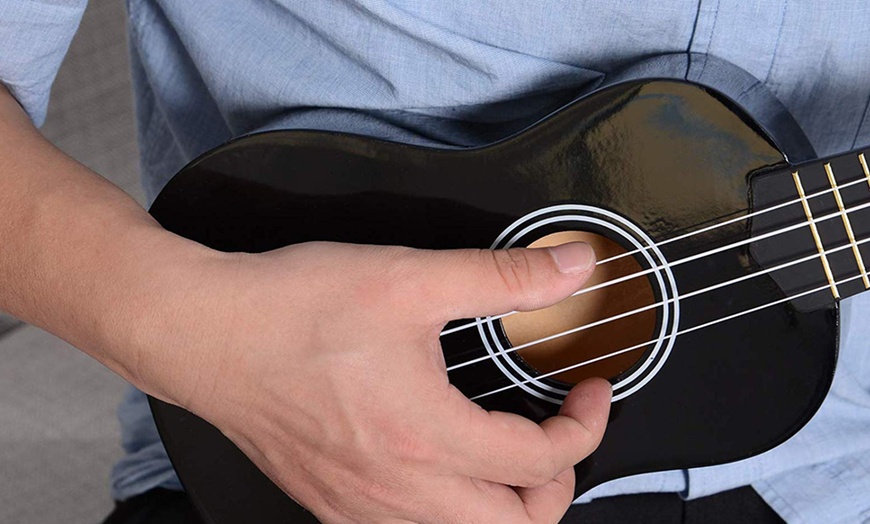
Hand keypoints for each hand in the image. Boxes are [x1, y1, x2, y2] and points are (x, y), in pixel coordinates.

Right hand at [139, 241, 610, 522]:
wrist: (204, 333)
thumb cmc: (293, 308)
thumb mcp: (410, 277)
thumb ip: (502, 278)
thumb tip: (572, 270)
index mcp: (425, 437)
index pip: (541, 460)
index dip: (585, 425)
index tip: (589, 389)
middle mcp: (397, 490)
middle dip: (557, 486)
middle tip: (557, 433)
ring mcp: (360, 506)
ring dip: (504, 507)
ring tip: (508, 457)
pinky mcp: (330, 504)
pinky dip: (447, 512)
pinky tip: (441, 469)